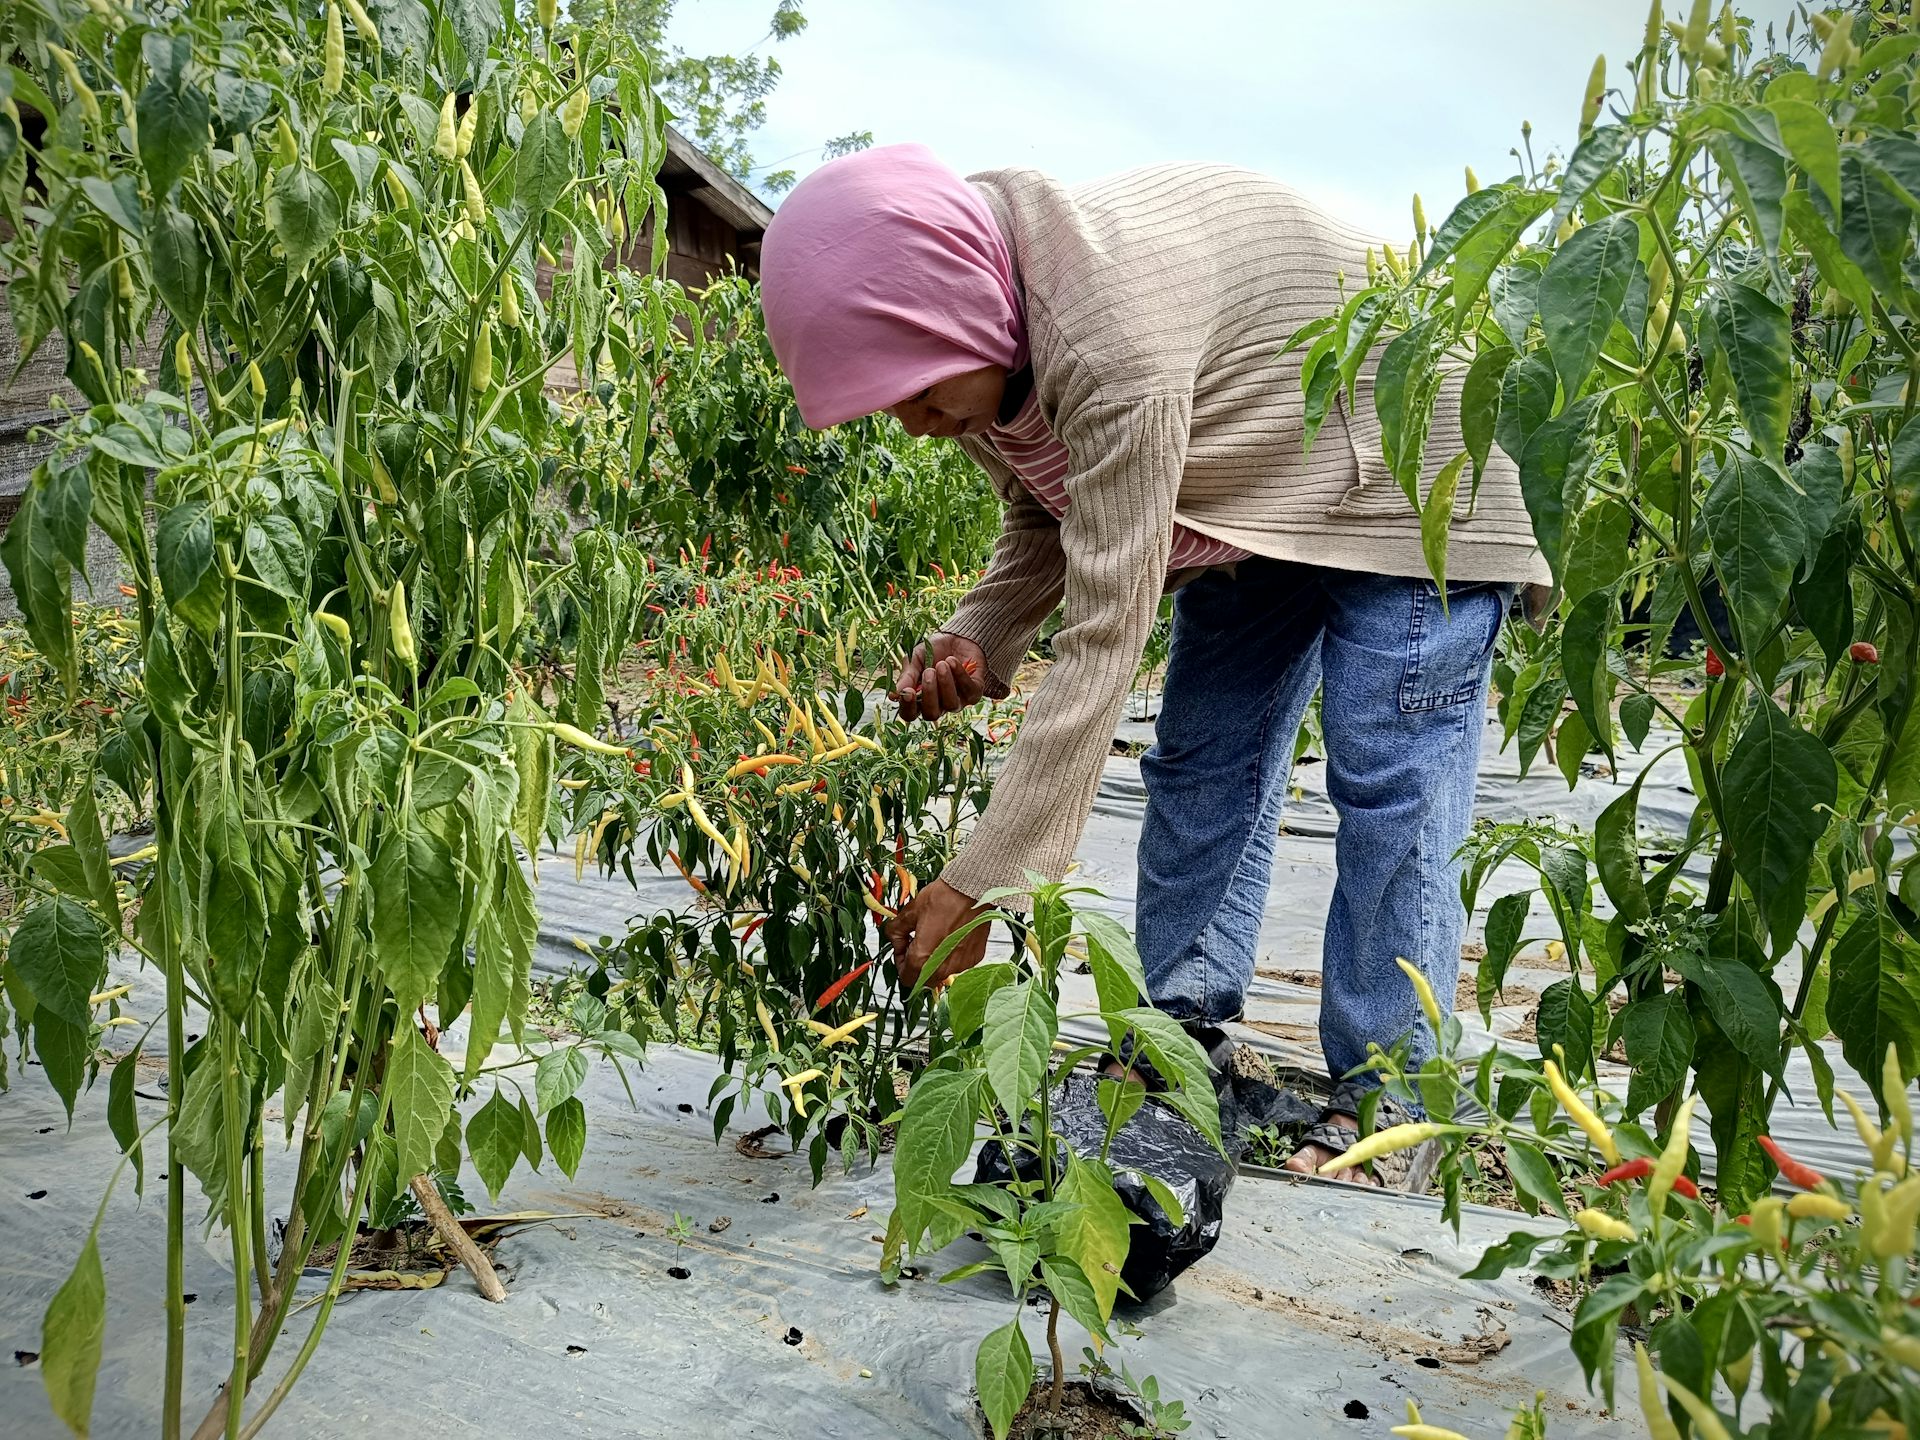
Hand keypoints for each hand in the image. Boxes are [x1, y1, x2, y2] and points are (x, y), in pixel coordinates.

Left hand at [887, 878, 990, 992]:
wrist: (972, 890)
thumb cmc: (943, 898)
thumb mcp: (910, 912)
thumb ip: (896, 932)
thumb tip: (895, 940)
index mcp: (922, 958)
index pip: (906, 978)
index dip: (901, 963)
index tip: (905, 949)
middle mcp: (942, 967)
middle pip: (924, 979)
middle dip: (918, 964)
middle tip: (919, 942)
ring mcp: (960, 964)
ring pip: (941, 973)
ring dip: (935, 961)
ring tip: (937, 936)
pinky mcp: (974, 958)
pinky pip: (958, 964)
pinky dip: (952, 955)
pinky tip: (952, 936)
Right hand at [892, 634, 987, 722]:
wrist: (957, 636)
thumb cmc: (933, 650)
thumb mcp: (915, 659)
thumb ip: (907, 677)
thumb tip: (893, 696)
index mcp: (920, 699)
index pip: (910, 714)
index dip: (908, 708)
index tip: (907, 693)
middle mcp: (939, 705)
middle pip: (932, 715)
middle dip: (930, 694)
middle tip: (929, 672)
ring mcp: (957, 701)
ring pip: (951, 704)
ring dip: (946, 683)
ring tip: (942, 663)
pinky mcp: (974, 693)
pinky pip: (968, 691)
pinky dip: (960, 675)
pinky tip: (953, 661)